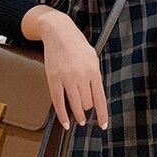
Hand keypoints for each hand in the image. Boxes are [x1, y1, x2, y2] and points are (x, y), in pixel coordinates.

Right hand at [36, 10, 108, 131]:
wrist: (58, 31)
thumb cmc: (76, 44)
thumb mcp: (92, 57)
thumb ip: (95, 75)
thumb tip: (96, 95)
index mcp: (93, 71)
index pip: (100, 98)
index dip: (102, 114)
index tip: (102, 125)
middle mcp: (81, 76)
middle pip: (87, 103)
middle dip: (87, 109)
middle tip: (85, 111)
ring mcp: (67, 78)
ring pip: (75, 105)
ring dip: (78, 115)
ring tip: (79, 120)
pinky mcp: (53, 79)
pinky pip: (58, 102)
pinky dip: (62, 116)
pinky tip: (65, 123)